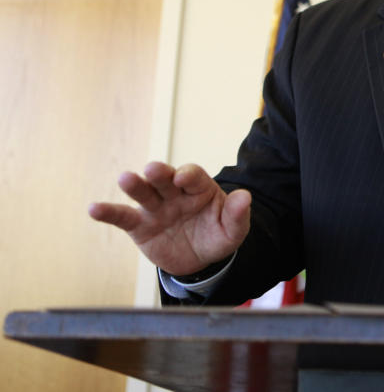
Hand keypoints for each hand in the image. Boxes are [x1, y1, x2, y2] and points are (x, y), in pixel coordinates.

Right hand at [88, 161, 250, 275]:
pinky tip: (94, 208)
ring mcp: (156, 208)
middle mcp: (175, 193)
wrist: (200, 259)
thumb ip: (238, 214)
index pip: (193, 176)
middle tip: (152, 170)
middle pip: (164, 178)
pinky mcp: (140, 226)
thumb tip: (245, 197)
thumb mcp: (233, 229)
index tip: (183, 178)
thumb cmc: (218, 235)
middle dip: (159, 173)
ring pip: (143, 193)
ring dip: (135, 185)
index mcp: (200, 188)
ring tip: (125, 179)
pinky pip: (123, 217)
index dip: (188, 175)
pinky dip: (108, 212)